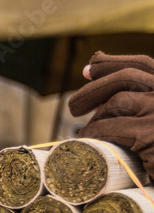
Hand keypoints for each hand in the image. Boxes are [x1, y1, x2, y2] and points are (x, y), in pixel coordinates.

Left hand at [68, 52, 153, 178]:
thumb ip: (139, 102)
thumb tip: (95, 86)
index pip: (144, 64)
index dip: (113, 63)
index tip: (88, 68)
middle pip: (127, 77)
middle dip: (94, 88)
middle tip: (74, 106)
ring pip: (117, 101)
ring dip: (95, 115)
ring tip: (83, 129)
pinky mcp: (150, 135)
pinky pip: (111, 127)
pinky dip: (94, 132)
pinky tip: (86, 140)